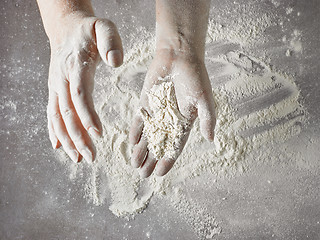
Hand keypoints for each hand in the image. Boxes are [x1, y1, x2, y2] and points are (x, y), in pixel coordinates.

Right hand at [46, 12, 122, 162]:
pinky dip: (54, 131)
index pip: (80, 94)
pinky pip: (51, 113)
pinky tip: (59, 147)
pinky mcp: (54, 91)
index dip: (87, 114)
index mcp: (75, 65)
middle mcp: (62, 79)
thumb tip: (116, 61)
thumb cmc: (90, 31)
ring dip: (67, 139)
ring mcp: (55, 86)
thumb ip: (110, 41)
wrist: (67, 29)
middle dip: (78, 136)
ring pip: (57, 117)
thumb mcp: (104, 27)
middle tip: (91, 157)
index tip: (98, 133)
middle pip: (68, 112)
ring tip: (78, 159)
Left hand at [129, 49, 215, 176]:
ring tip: (134, 165)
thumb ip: (207, 119)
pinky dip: (135, 131)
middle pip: (159, 145)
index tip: (159, 173)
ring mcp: (157, 113)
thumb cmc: (195, 77)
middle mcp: (169, 121)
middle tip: (143, 174)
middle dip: (151, 160)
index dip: (167, 160)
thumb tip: (210, 139)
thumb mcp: (204, 99)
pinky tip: (131, 143)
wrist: (178, 56)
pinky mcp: (146, 104)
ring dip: (141, 150)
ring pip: (147, 136)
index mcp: (185, 123)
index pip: (175, 147)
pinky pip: (139, 121)